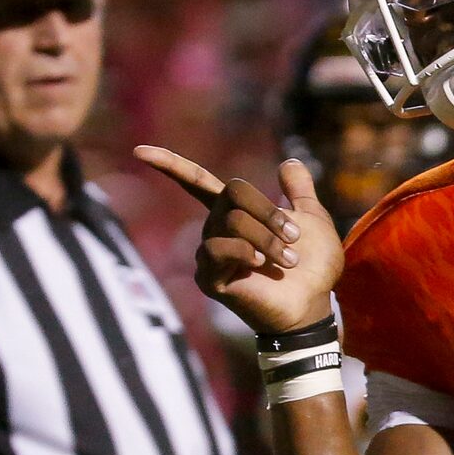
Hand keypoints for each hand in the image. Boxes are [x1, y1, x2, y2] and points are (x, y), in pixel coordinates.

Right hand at [134, 147, 344, 336]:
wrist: (314, 303)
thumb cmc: (314, 267)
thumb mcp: (313, 219)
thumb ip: (300, 191)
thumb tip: (290, 161)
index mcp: (234, 213)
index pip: (196, 182)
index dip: (169, 164)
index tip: (139, 151)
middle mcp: (215, 230)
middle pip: (232, 193)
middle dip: (269, 212)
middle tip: (293, 238)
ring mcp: (210, 254)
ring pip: (231, 221)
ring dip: (267, 238)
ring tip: (288, 260)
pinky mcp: (209, 278)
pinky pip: (219, 247)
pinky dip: (246, 252)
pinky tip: (261, 266)